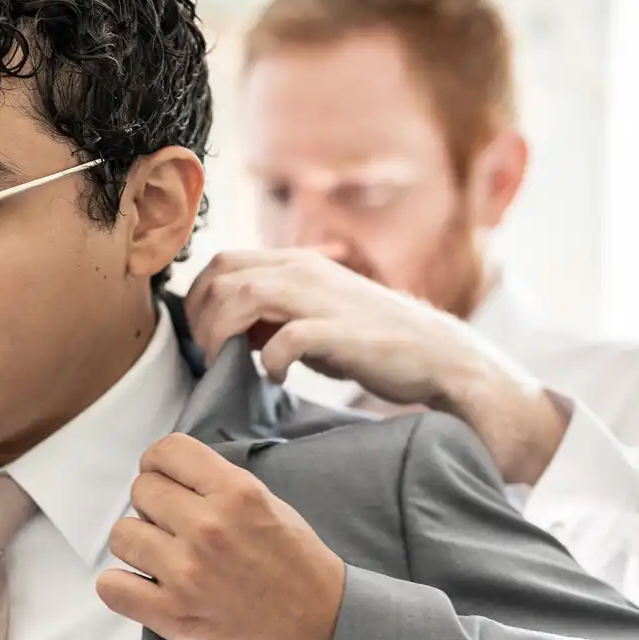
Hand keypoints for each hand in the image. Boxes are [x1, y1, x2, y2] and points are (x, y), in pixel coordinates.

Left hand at [96, 434, 345, 639]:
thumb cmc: (304, 576)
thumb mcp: (275, 510)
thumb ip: (224, 489)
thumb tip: (173, 474)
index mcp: (239, 494)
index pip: (168, 451)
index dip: (158, 464)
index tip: (163, 480)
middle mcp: (209, 528)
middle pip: (141, 490)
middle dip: (153, 508)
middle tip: (174, 531)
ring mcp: (187, 573)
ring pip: (122, 535)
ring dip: (139, 547)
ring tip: (164, 562)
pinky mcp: (172, 616)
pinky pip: (110, 587)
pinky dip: (121, 588)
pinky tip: (143, 591)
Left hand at [185, 249, 567, 484]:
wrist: (439, 357)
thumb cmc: (372, 342)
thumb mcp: (314, 315)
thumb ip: (274, 314)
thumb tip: (229, 330)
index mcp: (297, 263)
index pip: (223, 261)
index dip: (199, 298)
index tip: (201, 336)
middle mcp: (307, 270)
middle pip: (223, 274)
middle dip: (202, 316)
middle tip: (209, 355)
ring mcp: (324, 298)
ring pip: (244, 296)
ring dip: (224, 334)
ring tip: (231, 365)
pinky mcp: (342, 332)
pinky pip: (285, 338)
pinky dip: (269, 360)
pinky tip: (276, 378)